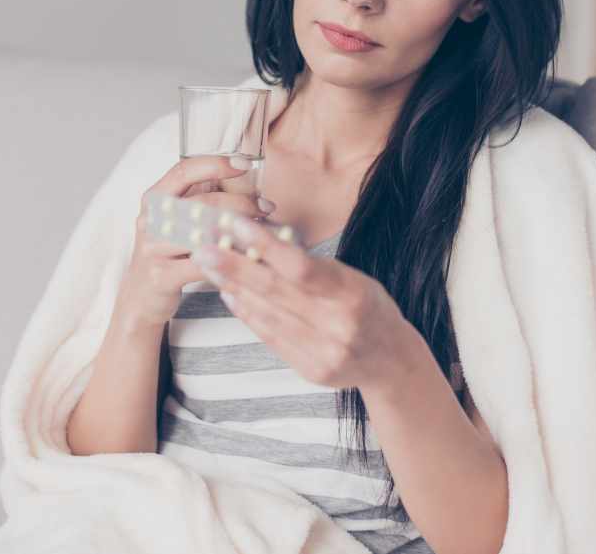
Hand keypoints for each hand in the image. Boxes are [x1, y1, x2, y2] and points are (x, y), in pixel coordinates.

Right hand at [114, 155, 275, 330]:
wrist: (141, 294)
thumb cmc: (167, 251)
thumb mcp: (176, 219)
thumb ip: (200, 198)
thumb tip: (244, 177)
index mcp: (154, 198)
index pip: (184, 170)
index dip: (215, 164)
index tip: (243, 164)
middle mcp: (149, 219)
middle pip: (202, 202)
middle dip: (241, 203)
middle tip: (265, 206)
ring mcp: (153, 248)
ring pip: (205, 234)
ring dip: (239, 232)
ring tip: (262, 231)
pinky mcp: (162, 275)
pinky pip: (204, 265)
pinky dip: (230, 260)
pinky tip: (249, 258)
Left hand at [188, 215, 412, 390]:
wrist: (391, 360)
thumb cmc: (369, 307)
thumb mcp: (353, 278)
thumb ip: (312, 267)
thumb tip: (261, 242)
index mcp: (353, 294)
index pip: (300, 267)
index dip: (264, 246)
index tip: (234, 224)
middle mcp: (339, 325)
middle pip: (276, 292)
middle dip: (235, 267)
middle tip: (204, 247)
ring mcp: (325, 352)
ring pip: (268, 315)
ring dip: (235, 288)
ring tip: (211, 267)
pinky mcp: (312, 371)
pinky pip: (271, 338)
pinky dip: (248, 314)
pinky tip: (230, 295)